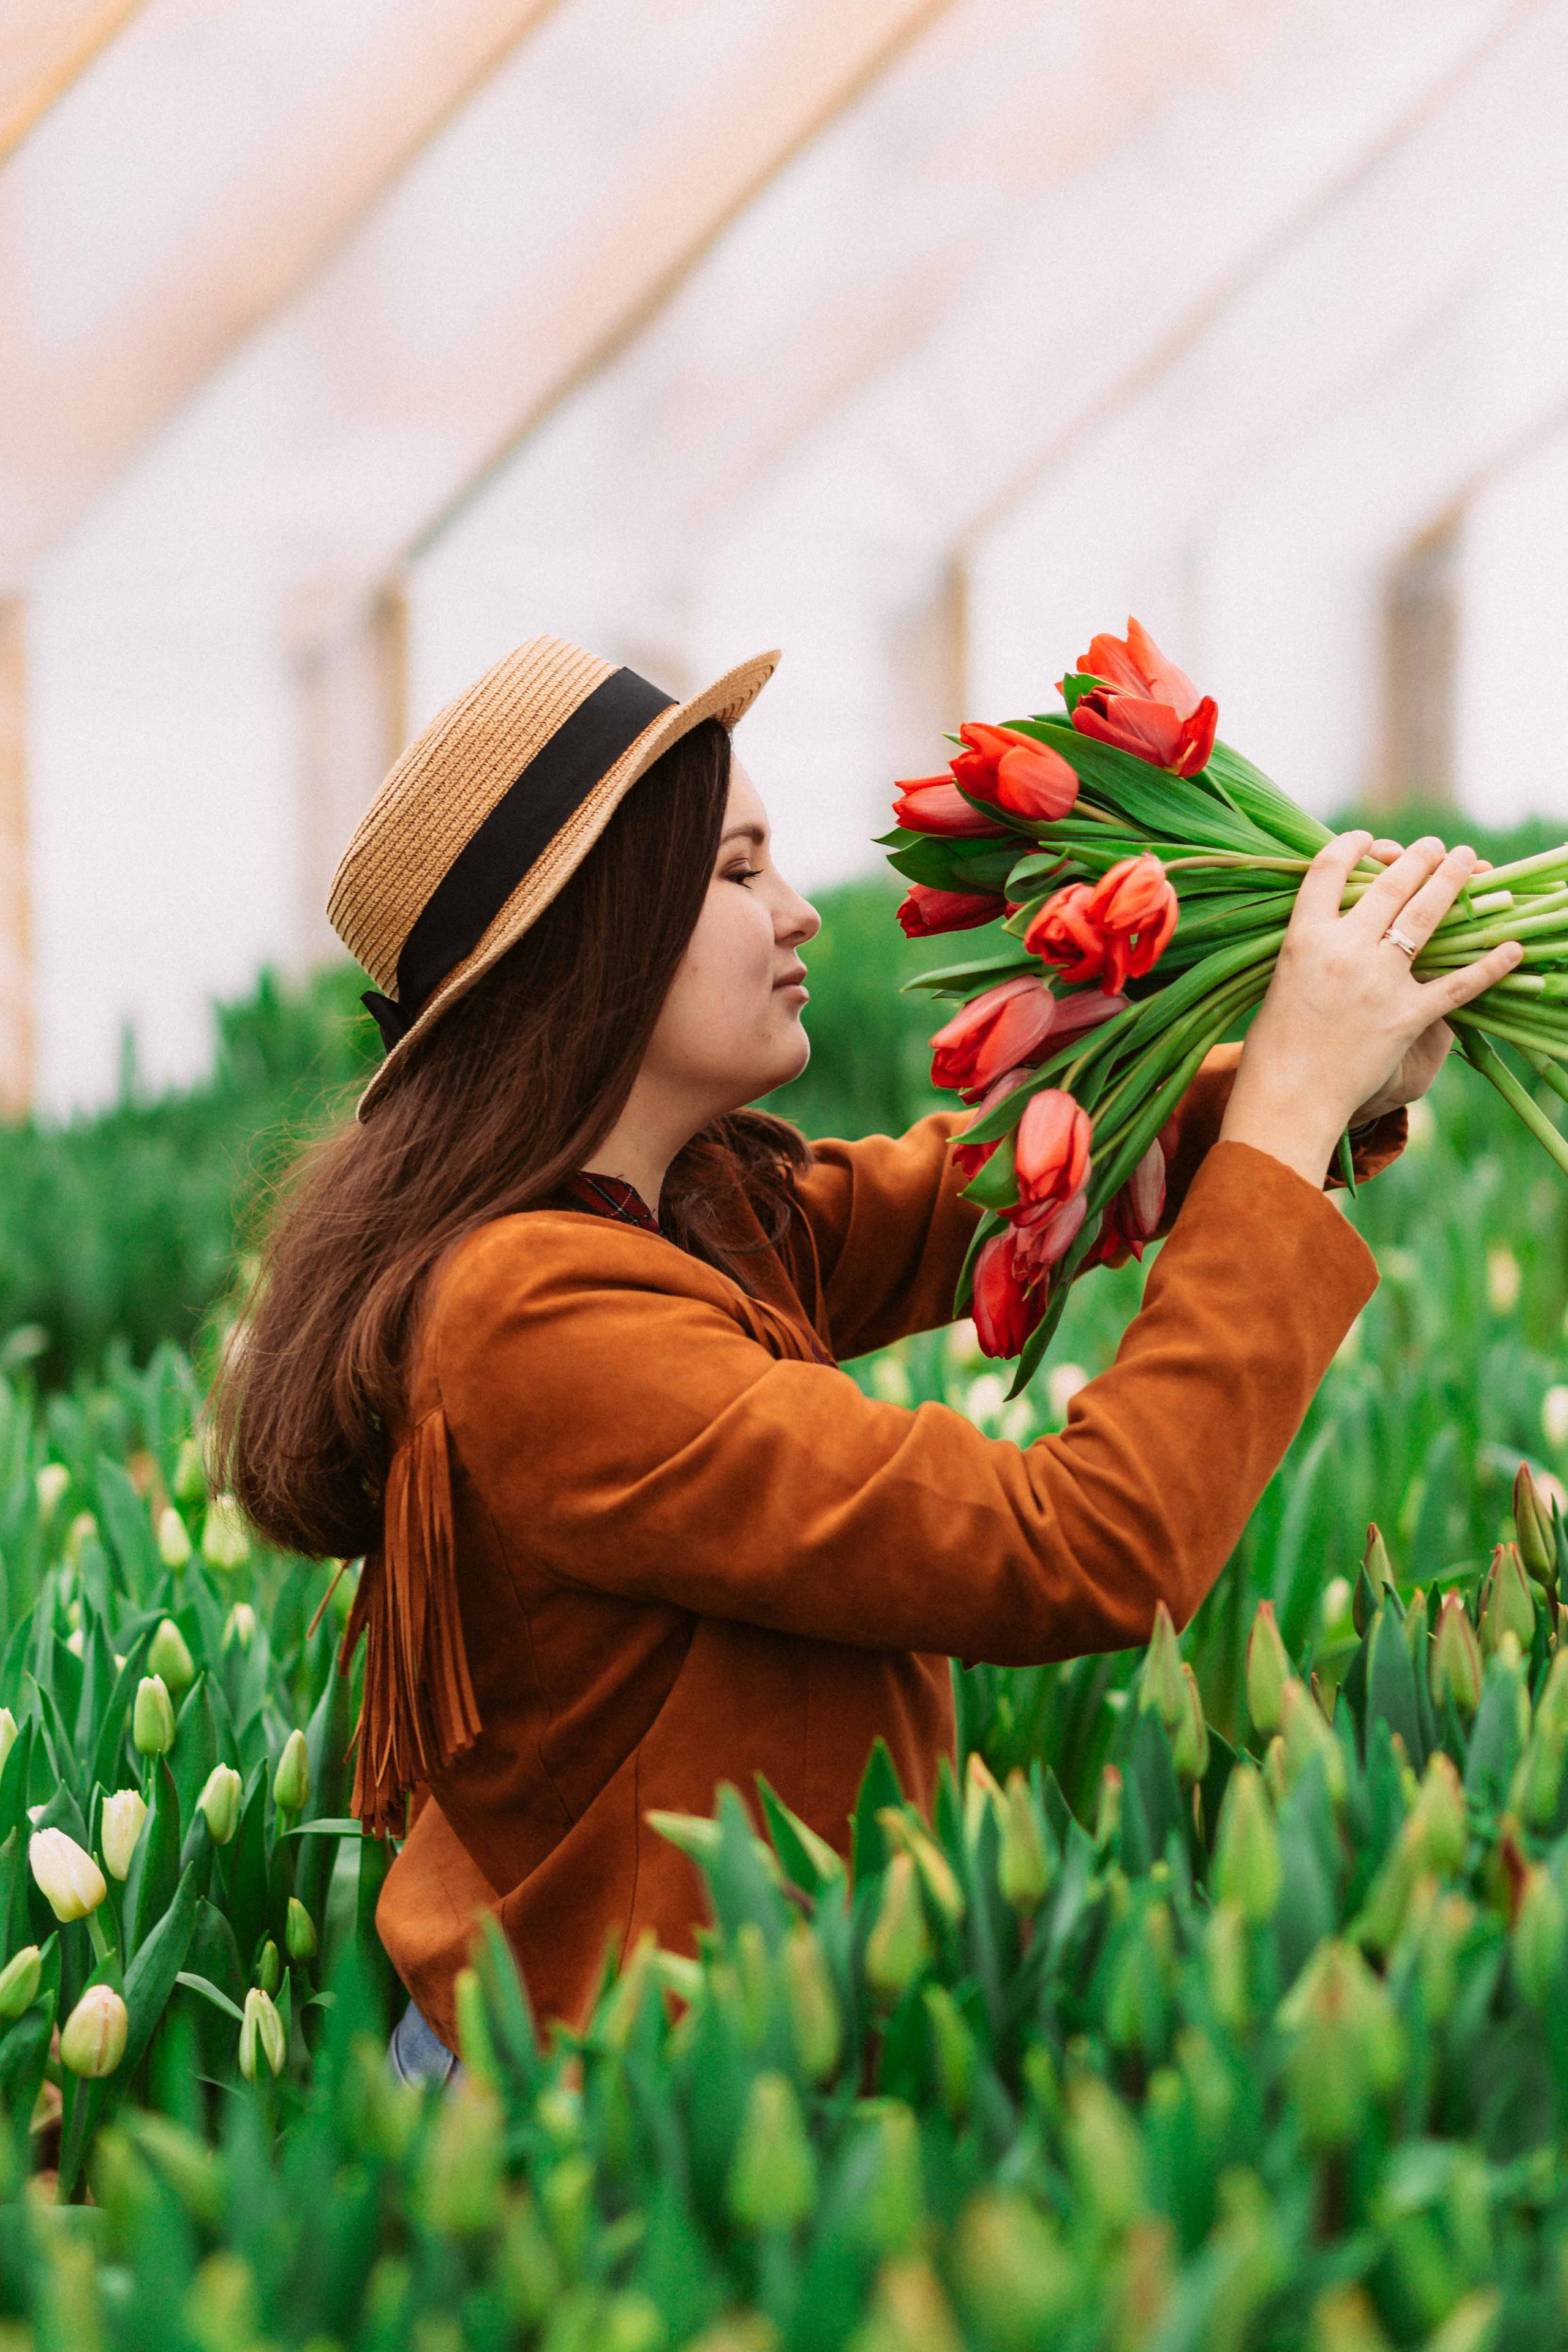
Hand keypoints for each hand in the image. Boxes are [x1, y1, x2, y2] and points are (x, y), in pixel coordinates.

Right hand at [1220, 830, 1520, 1189]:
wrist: (1287, 1099)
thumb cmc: (1274, 1045)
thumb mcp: (1281, 979)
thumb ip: (1311, 945)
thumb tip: (1338, 917)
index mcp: (1304, 938)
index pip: (1328, 869)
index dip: (1350, 846)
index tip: (1366, 841)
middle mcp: (1343, 950)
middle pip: (1389, 883)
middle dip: (1417, 856)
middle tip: (1433, 847)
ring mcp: (1378, 981)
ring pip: (1425, 915)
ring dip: (1451, 881)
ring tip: (1465, 861)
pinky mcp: (1406, 1016)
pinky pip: (1457, 984)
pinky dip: (1490, 965)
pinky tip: (1512, 947)